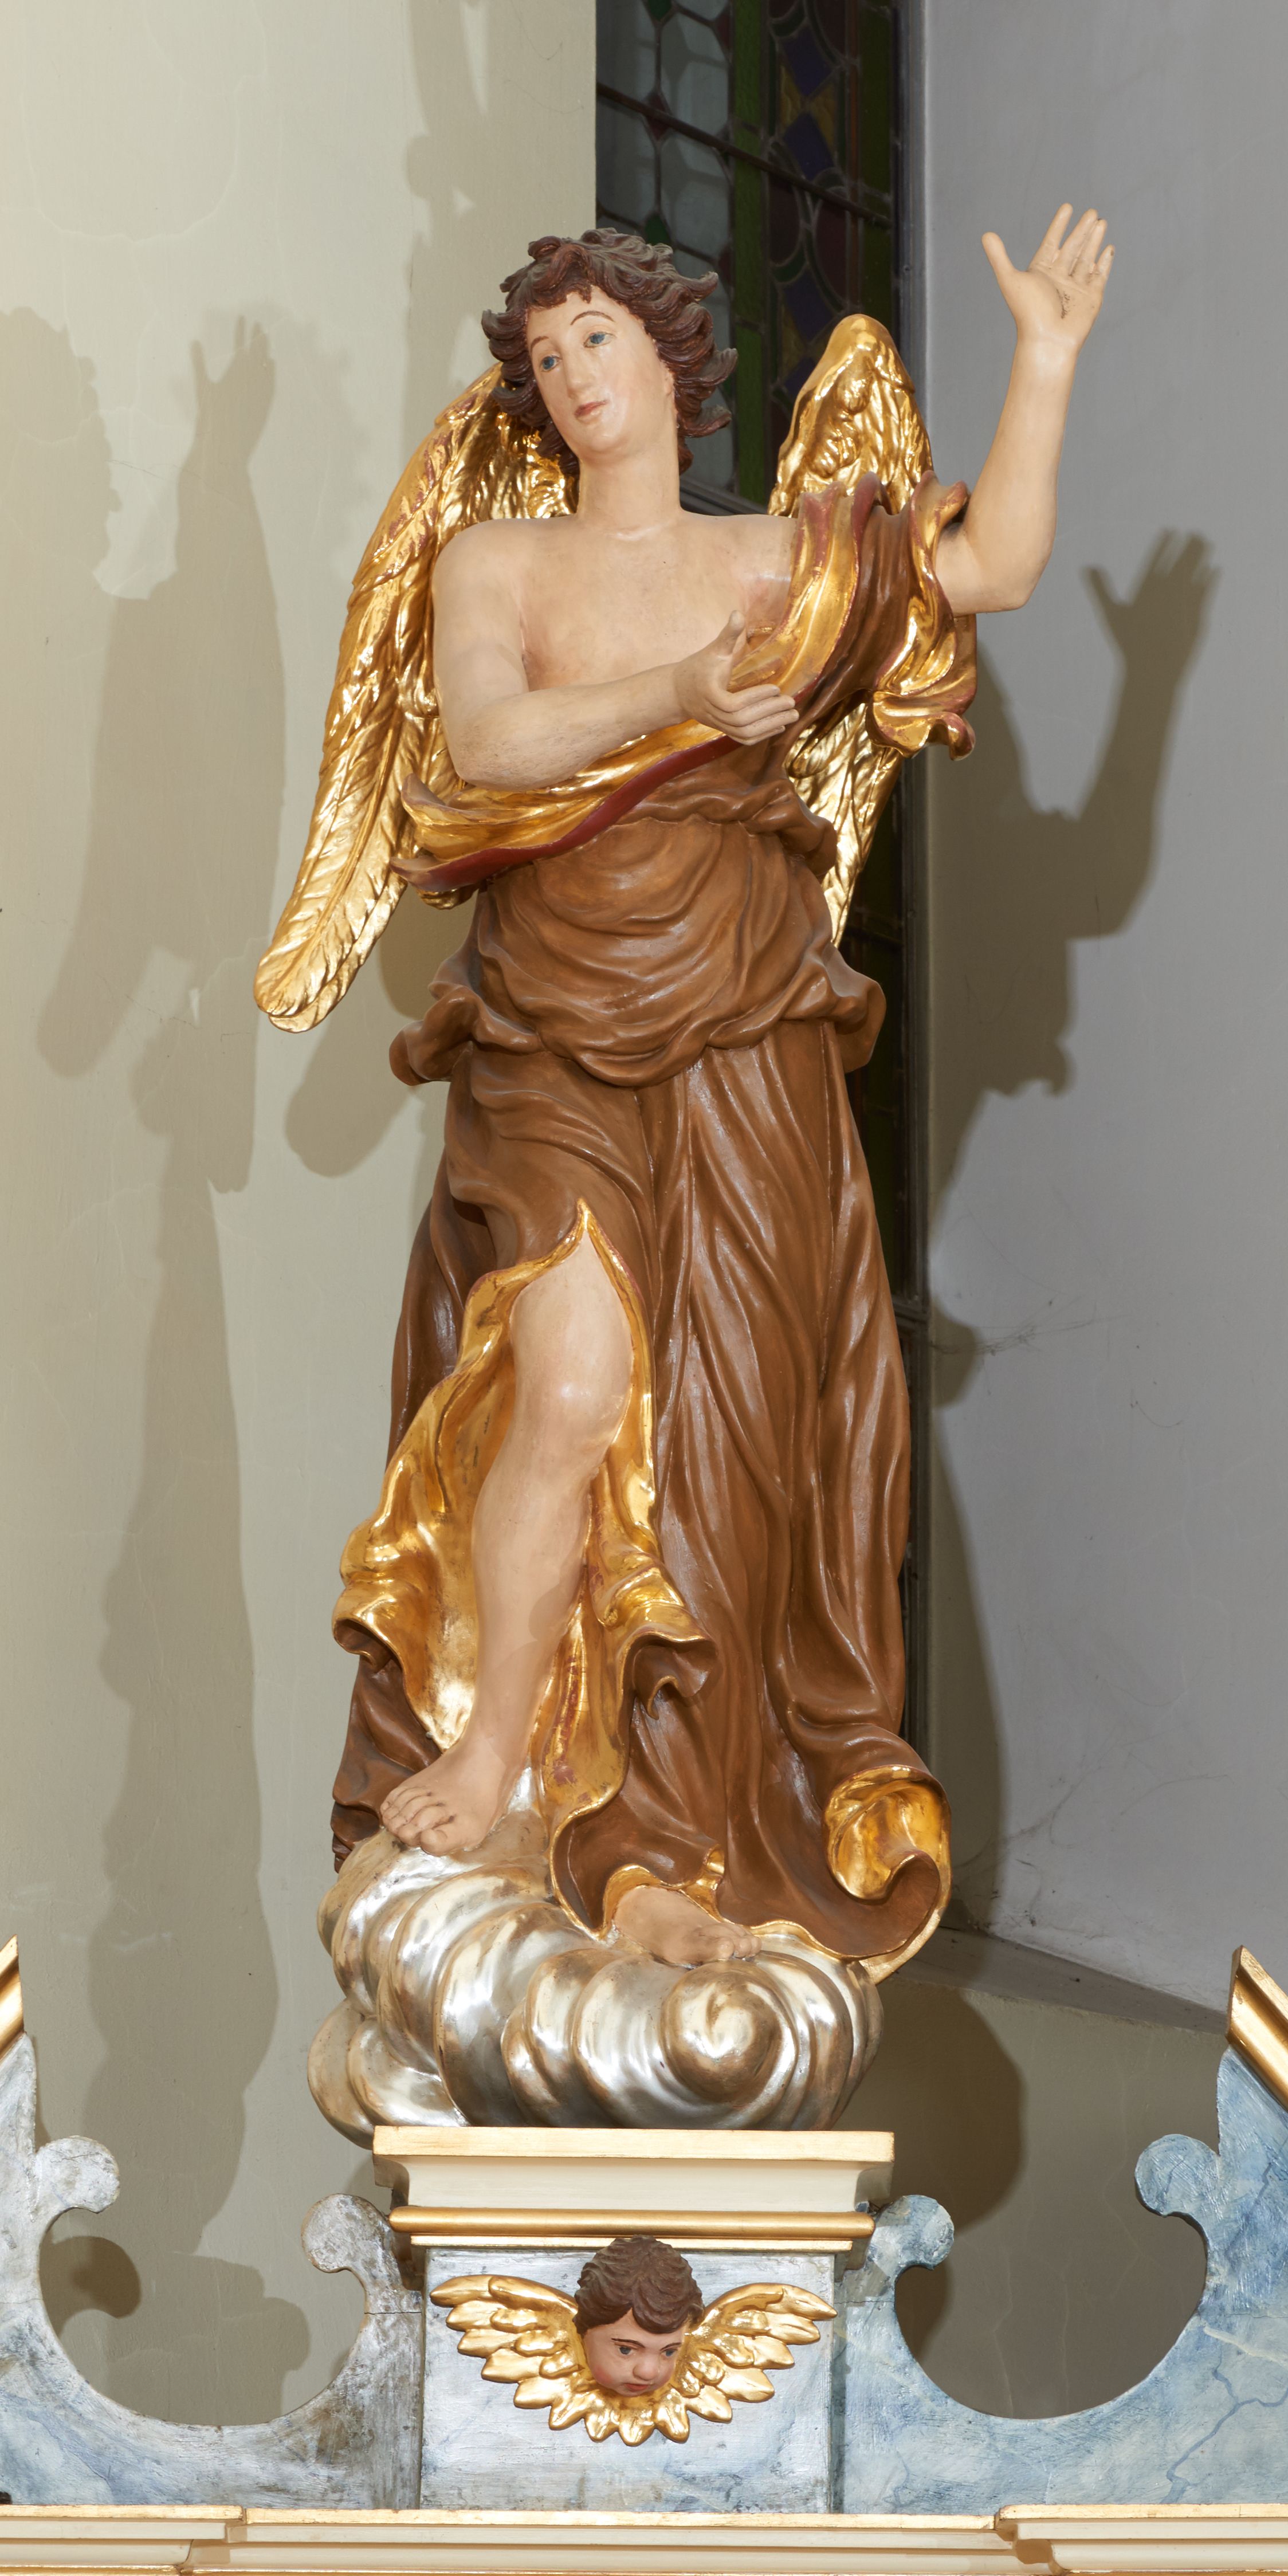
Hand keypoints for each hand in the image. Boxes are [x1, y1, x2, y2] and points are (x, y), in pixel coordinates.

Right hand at [674, 612, 797, 743]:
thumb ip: (727, 634)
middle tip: (791, 703)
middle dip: (768, 713)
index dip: (755, 697)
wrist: (678, 691)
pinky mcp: (723, 730)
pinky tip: (780, 725)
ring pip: (744, 732)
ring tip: (792, 715)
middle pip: (742, 721)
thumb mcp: (713, 649)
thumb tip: (738, 613)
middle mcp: (712, 713)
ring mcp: (718, 724)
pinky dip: (762, 735)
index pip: (733, 704)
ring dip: (770, 725)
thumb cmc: (698, 667)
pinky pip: (743, 738)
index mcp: (709, 693)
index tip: (776, 688)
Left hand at [982, 204, 1113, 358]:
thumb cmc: (1028, 314)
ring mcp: (1076, 288)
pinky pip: (1099, 276)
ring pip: (1086, 258)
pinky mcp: (1091, 298)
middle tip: (1091, 212)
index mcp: (1041, 273)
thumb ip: (999, 257)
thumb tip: (985, 234)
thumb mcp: (1010, 280)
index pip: (1051, 243)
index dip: (1058, 226)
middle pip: (1072, 248)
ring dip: (1093, 241)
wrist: (1048, 341)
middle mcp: (1058, 278)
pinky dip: (1104, 262)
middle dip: (1081, 230)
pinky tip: (1108, 248)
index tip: (1067, 207)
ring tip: (1101, 222)